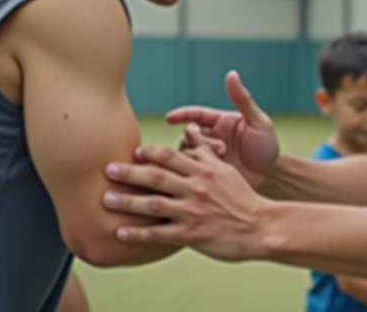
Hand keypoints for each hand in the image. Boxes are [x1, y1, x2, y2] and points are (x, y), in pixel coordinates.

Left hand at [103, 126, 270, 261]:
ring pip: (153, 204)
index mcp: (203, 171)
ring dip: (127, 202)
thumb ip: (204, 151)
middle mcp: (196, 188)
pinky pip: (159, 234)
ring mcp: (193, 212)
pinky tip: (120, 234)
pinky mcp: (191, 235)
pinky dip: (138, 234)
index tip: (132, 152)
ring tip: (106, 201)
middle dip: (129, 173)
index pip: (171, 157)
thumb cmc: (242, 197)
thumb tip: (190, 130)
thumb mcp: (225, 170)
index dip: (149, 153)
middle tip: (107, 170)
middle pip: (156, 177)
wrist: (261, 227)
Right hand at [168, 70, 278, 188]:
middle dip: (199, 139)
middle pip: (188, 134)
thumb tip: (232, 74)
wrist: (271, 176)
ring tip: (223, 159)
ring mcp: (207, 156)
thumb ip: (243, 99)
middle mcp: (210, 137)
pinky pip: (190, 170)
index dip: (181, 115)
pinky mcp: (206, 173)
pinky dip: (194, 170)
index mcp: (220, 122)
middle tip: (222, 148)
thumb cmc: (266, 146)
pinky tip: (209, 173)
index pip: (195, 114)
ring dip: (199, 155)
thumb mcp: (257, 122)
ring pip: (186, 152)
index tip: (170, 118)